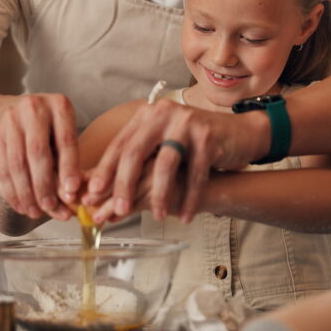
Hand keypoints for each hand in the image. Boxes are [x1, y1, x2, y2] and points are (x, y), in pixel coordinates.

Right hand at [0, 93, 79, 220]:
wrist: (1, 111)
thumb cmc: (43, 129)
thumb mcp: (60, 133)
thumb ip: (67, 161)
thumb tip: (71, 197)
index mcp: (59, 105)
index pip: (66, 140)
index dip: (69, 168)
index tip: (72, 192)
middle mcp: (34, 108)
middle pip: (39, 154)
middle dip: (45, 185)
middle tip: (51, 208)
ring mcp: (11, 120)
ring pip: (18, 164)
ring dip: (27, 193)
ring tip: (35, 212)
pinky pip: (3, 168)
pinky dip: (13, 191)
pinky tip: (21, 205)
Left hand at [84, 99, 267, 223]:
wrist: (240, 133)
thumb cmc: (194, 146)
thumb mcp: (162, 145)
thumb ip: (138, 160)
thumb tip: (99, 190)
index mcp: (147, 115)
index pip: (120, 144)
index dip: (104, 170)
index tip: (91, 194)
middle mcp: (164, 113)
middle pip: (136, 152)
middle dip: (125, 184)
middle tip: (118, 211)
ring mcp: (187, 123)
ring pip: (166, 164)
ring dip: (160, 194)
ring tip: (157, 216)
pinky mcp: (209, 136)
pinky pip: (195, 174)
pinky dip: (189, 198)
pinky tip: (184, 215)